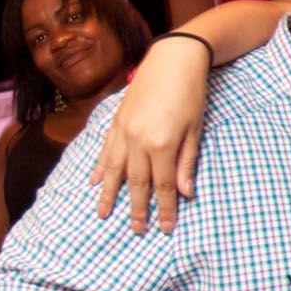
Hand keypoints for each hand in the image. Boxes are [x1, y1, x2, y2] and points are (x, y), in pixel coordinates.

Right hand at [88, 38, 209, 234]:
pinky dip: (100, 168)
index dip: (165, 209)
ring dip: (110, 195)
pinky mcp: (116, 120)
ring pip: (114, 170)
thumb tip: (184, 194)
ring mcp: (123, 130)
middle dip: (136, 209)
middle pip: (136, 183)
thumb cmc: (191, 94)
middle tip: (137, 231)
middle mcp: (138, 141)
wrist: (173, 59)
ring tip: (104, 214)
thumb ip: (186, 163)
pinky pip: (105, 150)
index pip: (164, 186)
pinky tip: (94, 182)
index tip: (165, 229)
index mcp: (161, 145)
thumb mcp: (195, 130)